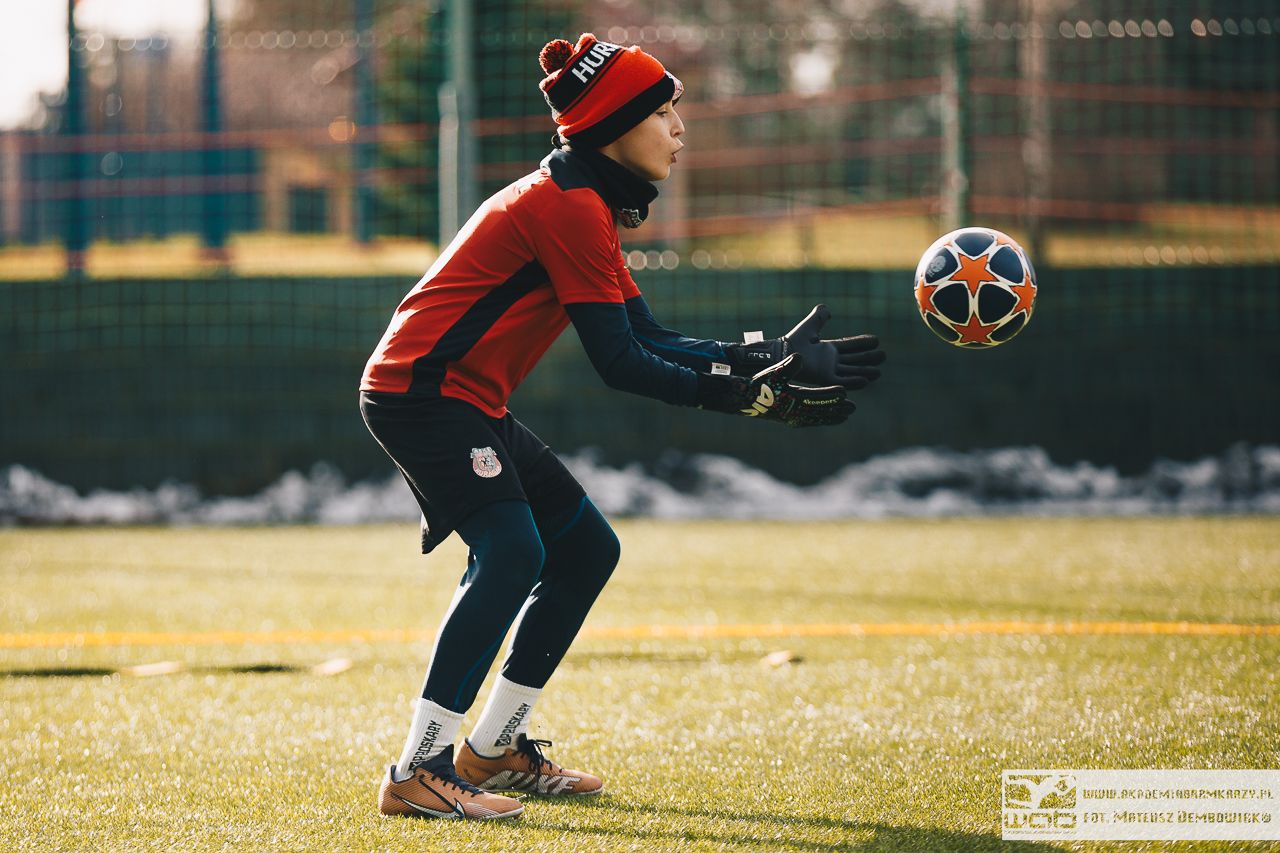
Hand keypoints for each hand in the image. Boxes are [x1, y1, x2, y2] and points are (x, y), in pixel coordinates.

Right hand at [698, 354, 854, 427]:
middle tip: (853, 408)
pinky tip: (828, 418)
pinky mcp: (788, 419)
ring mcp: (791, 418)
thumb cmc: (757, 384)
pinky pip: (809, 421)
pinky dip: (820, 420)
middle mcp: (792, 412)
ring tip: (846, 415)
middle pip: (819, 411)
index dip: (830, 395)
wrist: (742, 399)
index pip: (815, 397)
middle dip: (836, 409)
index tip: (845, 392)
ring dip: (831, 416)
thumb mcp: (772, 372)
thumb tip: (800, 356)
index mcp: (790, 400)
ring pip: (816, 418)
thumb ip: (787, 366)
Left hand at [725, 305, 884, 389]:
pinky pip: (841, 381)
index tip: (876, 340)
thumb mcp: (810, 326)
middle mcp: (830, 361)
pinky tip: (865, 380)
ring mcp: (828, 371)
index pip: (850, 346)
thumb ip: (819, 317)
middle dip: (868, 358)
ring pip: (851, 371)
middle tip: (883, 356)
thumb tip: (827, 309)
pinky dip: (853, 381)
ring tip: (878, 372)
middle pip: (854, 360)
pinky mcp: (824, 379)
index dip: (862, 344)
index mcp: (828, 349)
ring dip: (865, 371)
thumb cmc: (793, 341)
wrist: (782, 353)